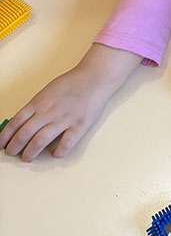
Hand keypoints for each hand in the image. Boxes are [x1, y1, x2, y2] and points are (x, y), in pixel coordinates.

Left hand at [0, 44, 140, 160]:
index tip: (0, 145)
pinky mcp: (79, 126)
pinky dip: (58, 152)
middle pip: (24, 134)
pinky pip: (65, 144)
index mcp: (40, 102)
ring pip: (40, 141)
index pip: (16, 122)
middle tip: (12, 153)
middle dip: (14, 147)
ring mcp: (64, 119)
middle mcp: (49, 112)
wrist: (95, 78)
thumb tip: (23, 122)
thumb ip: (36, 106)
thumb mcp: (48, 91)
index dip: (5, 136)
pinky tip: (55, 153)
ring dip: (30, 153)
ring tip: (27, 157)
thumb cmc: (72, 83)